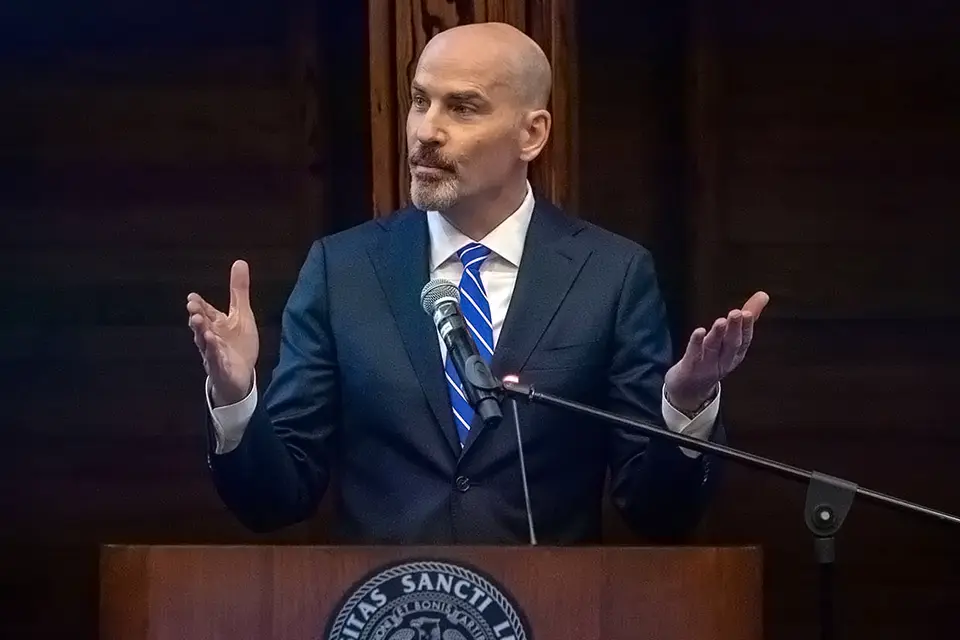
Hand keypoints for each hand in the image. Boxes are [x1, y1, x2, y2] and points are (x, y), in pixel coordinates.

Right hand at [186, 260, 259, 406]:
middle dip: (197, 316)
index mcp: (215, 324)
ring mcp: (214, 354)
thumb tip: (240, 261)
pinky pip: (216, 361)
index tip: (192, 297)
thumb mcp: (242, 315)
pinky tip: (213, 343)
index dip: (199, 305)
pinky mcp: (221, 369)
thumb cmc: (238, 344)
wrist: (241, 376)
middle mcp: (211, 338)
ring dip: (202, 333)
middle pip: (202, 326)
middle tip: (192, 306)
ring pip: (205, 343)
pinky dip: (214, 352)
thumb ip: (239, 291)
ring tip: (198, 322)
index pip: (205, 312)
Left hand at [664, 291, 769, 412]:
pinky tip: (699, 331)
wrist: (690, 389)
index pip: (744, 340)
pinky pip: (694, 354)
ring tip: (721, 321)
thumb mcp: (731, 339)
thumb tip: (763, 294)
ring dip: (718, 335)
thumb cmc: (713, 358)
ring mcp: (707, 365)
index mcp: (735, 353)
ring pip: (713, 349)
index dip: (747, 328)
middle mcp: (724, 361)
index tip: (748, 313)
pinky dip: (696, 343)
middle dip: (735, 329)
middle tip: (738, 313)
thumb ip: (746, 318)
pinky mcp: (690, 367)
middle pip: (731, 344)